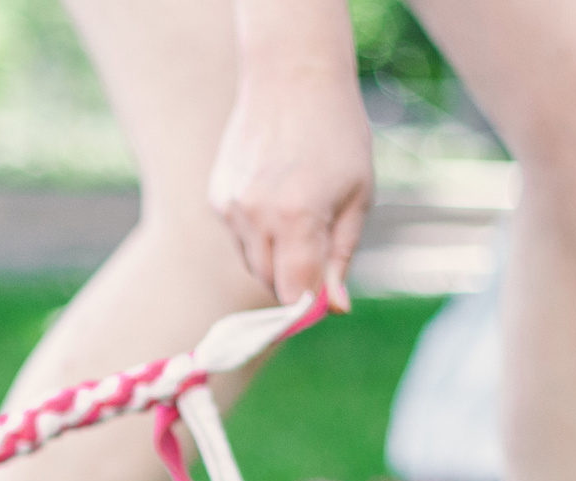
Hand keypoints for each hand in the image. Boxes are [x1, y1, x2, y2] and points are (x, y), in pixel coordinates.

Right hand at [207, 14, 374, 310]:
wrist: (293, 77)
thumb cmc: (337, 135)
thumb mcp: (357, 196)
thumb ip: (342, 256)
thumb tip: (334, 308)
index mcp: (298, 216)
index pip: (294, 294)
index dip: (311, 305)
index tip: (326, 301)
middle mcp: (256, 216)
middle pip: (272, 285)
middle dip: (297, 283)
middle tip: (322, 254)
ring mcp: (231, 207)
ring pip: (254, 264)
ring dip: (278, 260)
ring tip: (301, 216)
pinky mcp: (218, 199)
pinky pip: (240, 240)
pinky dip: (259, 236)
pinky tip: (277, 199)